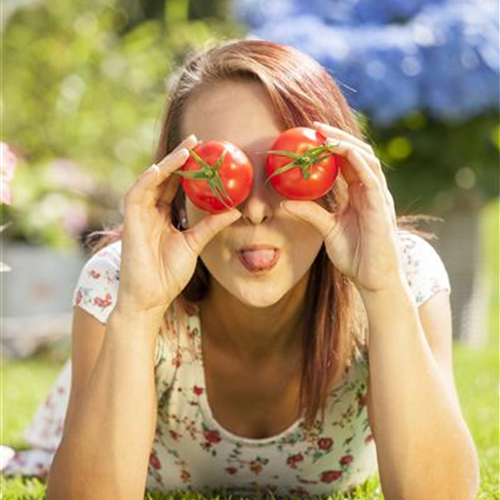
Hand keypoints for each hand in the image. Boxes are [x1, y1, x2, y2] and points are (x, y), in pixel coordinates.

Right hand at [117, 134, 242, 315]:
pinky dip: (149, 179)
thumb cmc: (169, 274)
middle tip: (198, 141)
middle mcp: (150, 211)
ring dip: (167, 164)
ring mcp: (139, 215)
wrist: (152, 298)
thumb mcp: (196, 243)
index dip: (189, 168)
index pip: (176, 185)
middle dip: (180, 158)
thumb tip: (236, 209)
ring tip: (186, 150)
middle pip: (165, 178)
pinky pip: (137, 193)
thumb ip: (211, 225)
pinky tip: (164, 167)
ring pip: (151, 181)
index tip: (206, 153)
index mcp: (163, 216)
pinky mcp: (130, 222)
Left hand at [280, 121, 401, 293]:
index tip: (310, 134)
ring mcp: (378, 196)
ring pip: (366, 158)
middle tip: (314, 125)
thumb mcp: (327, 230)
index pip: (347, 161)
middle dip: (337, 136)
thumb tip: (284, 203)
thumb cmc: (355, 256)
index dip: (331, 145)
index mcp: (359, 194)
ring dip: (345, 143)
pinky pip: (370, 176)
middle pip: (357, 153)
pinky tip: (341, 150)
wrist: (373, 279)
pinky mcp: (381, 206)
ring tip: (324, 134)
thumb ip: (310, 213)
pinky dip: (356, 160)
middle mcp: (370, 190)